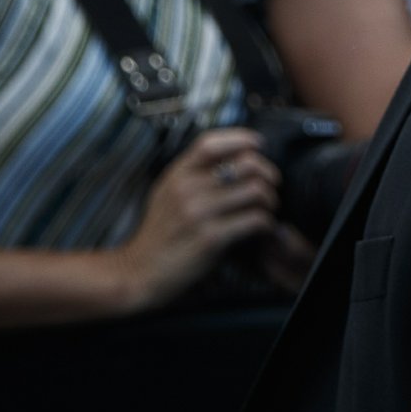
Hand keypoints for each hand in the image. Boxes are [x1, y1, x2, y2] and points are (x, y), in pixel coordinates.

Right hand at [108, 127, 280, 312]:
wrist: (138, 273)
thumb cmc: (160, 233)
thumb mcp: (167, 193)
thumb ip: (194, 172)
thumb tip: (234, 153)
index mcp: (177, 175)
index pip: (211, 143)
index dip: (242, 138)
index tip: (259, 146)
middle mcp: (187, 189)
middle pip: (246, 164)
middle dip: (269, 174)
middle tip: (271, 187)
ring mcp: (198, 213)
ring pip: (256, 190)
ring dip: (270, 200)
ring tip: (267, 209)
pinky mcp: (211, 238)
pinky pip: (255, 220)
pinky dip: (267, 223)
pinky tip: (262, 229)